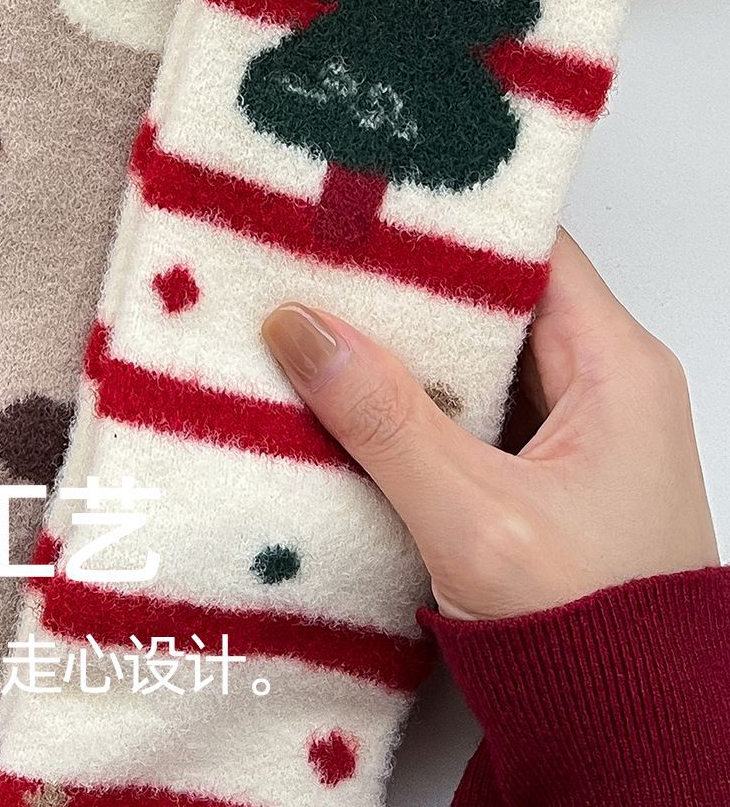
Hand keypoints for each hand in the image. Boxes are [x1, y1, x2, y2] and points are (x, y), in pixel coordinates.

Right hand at [261, 230, 720, 619]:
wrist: (631, 735)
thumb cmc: (592, 636)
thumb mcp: (473, 517)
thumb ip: (384, 419)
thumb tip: (300, 328)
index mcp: (617, 367)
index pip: (529, 246)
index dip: (450, 217)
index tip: (368, 198)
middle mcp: (603, 381)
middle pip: (494, 291)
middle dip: (407, 277)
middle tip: (318, 250)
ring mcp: (572, 426)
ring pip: (476, 350)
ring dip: (403, 341)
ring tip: (317, 308)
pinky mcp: (539, 466)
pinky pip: (468, 402)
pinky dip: (412, 394)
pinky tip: (348, 388)